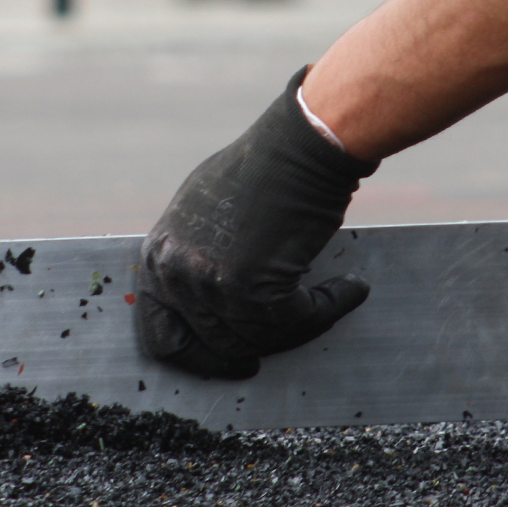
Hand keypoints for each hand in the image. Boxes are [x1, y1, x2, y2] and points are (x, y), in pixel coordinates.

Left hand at [134, 67, 378, 378]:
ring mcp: (214, 285)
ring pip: (259, 337)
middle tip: (267, 357)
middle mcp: (178, 275)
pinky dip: (329, 308)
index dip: (194, 356)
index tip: (224, 361)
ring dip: (300, 326)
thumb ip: (192, 258)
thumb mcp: (201, 214)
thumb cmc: (261, 170)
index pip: (160, 334)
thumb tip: (202, 297)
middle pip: (213, 343)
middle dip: (249, 351)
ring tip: (329, 301)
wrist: (299, 145)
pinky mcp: (257, 289)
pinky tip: (348, 290)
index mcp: (159, 258)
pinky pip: (299, 321)